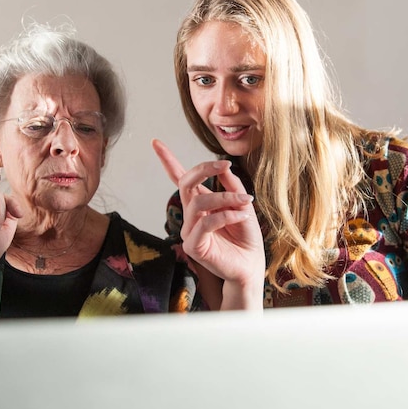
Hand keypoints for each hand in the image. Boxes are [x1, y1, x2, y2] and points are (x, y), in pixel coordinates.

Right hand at [152, 139, 264, 309]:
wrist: (251, 266)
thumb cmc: (246, 237)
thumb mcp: (243, 205)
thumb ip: (233, 187)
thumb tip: (224, 168)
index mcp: (200, 203)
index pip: (179, 179)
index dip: (167, 160)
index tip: (156, 142)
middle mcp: (191, 215)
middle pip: (185, 183)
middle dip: (204, 169)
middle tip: (224, 165)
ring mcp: (189, 231)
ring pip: (199, 202)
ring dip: (225, 197)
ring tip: (246, 202)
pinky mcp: (193, 246)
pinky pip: (205, 223)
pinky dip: (225, 215)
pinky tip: (241, 216)